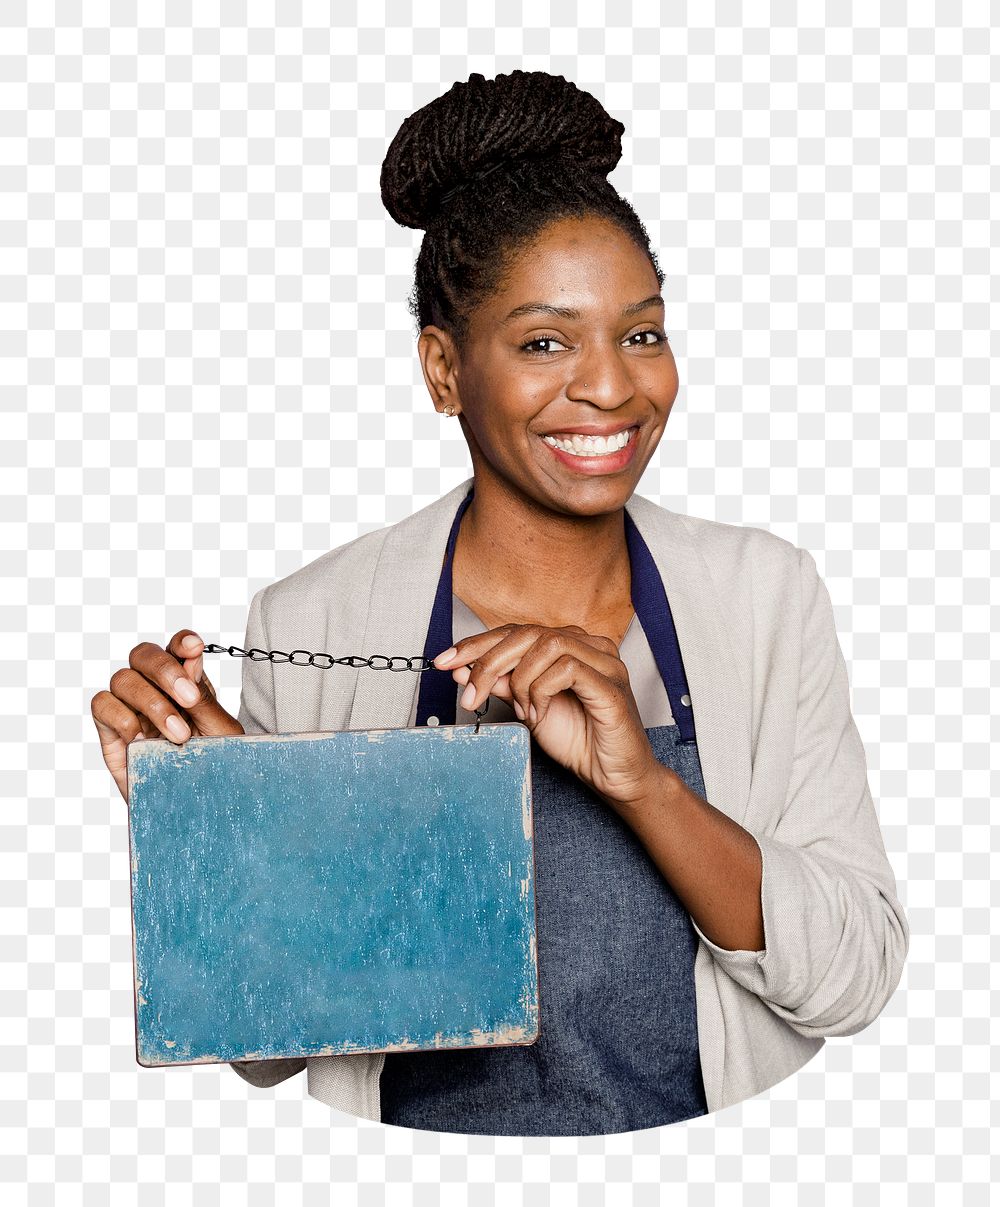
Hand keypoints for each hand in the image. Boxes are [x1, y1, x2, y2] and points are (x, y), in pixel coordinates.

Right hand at [91, 630, 243, 802]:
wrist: (196, 808)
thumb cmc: (214, 767)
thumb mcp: (219, 733)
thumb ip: (203, 698)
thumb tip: (192, 659)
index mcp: (186, 682)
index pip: (177, 648)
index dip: (181, 641)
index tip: (194, 647)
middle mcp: (155, 689)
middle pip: (143, 655)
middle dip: (165, 671)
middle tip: (187, 700)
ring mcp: (130, 708)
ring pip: (122, 678)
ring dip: (151, 703)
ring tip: (178, 735)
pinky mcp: (110, 733)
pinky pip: (102, 706)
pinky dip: (122, 717)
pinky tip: (144, 740)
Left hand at [434, 624, 659, 811]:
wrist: (613, 776)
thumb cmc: (579, 740)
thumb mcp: (527, 709)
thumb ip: (501, 685)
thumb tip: (464, 669)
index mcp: (570, 646)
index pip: (517, 631)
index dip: (477, 643)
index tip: (445, 661)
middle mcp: (590, 646)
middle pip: (527, 633)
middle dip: (489, 661)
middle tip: (470, 692)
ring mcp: (604, 662)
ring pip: (545, 645)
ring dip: (520, 680)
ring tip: (521, 711)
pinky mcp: (611, 684)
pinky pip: (565, 669)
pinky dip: (541, 691)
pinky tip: (539, 714)